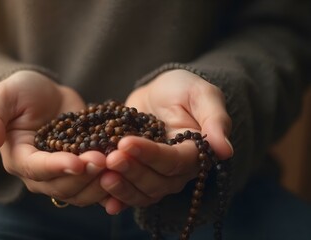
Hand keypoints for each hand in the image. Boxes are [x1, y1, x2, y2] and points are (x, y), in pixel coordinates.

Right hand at [0, 71, 107, 205]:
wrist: (45, 94)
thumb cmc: (20, 92)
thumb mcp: (2, 97)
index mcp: (18, 158)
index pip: (37, 169)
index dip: (57, 168)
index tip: (78, 162)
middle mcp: (40, 173)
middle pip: (62, 187)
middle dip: (84, 176)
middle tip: (105, 160)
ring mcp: (63, 174)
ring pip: (81, 192)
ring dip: (100, 183)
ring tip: (118, 164)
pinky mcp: (83, 169)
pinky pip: (96, 185)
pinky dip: (111, 185)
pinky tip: (127, 177)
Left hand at [100, 69, 233, 213]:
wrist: (158, 93)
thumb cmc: (182, 89)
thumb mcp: (201, 94)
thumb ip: (215, 119)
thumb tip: (225, 150)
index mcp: (194, 153)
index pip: (174, 161)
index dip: (151, 155)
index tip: (126, 143)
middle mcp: (177, 171)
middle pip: (157, 182)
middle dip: (132, 171)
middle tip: (110, 158)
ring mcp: (156, 176)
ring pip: (142, 193)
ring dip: (122, 187)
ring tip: (102, 175)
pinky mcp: (137, 175)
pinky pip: (129, 194)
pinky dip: (116, 199)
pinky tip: (102, 200)